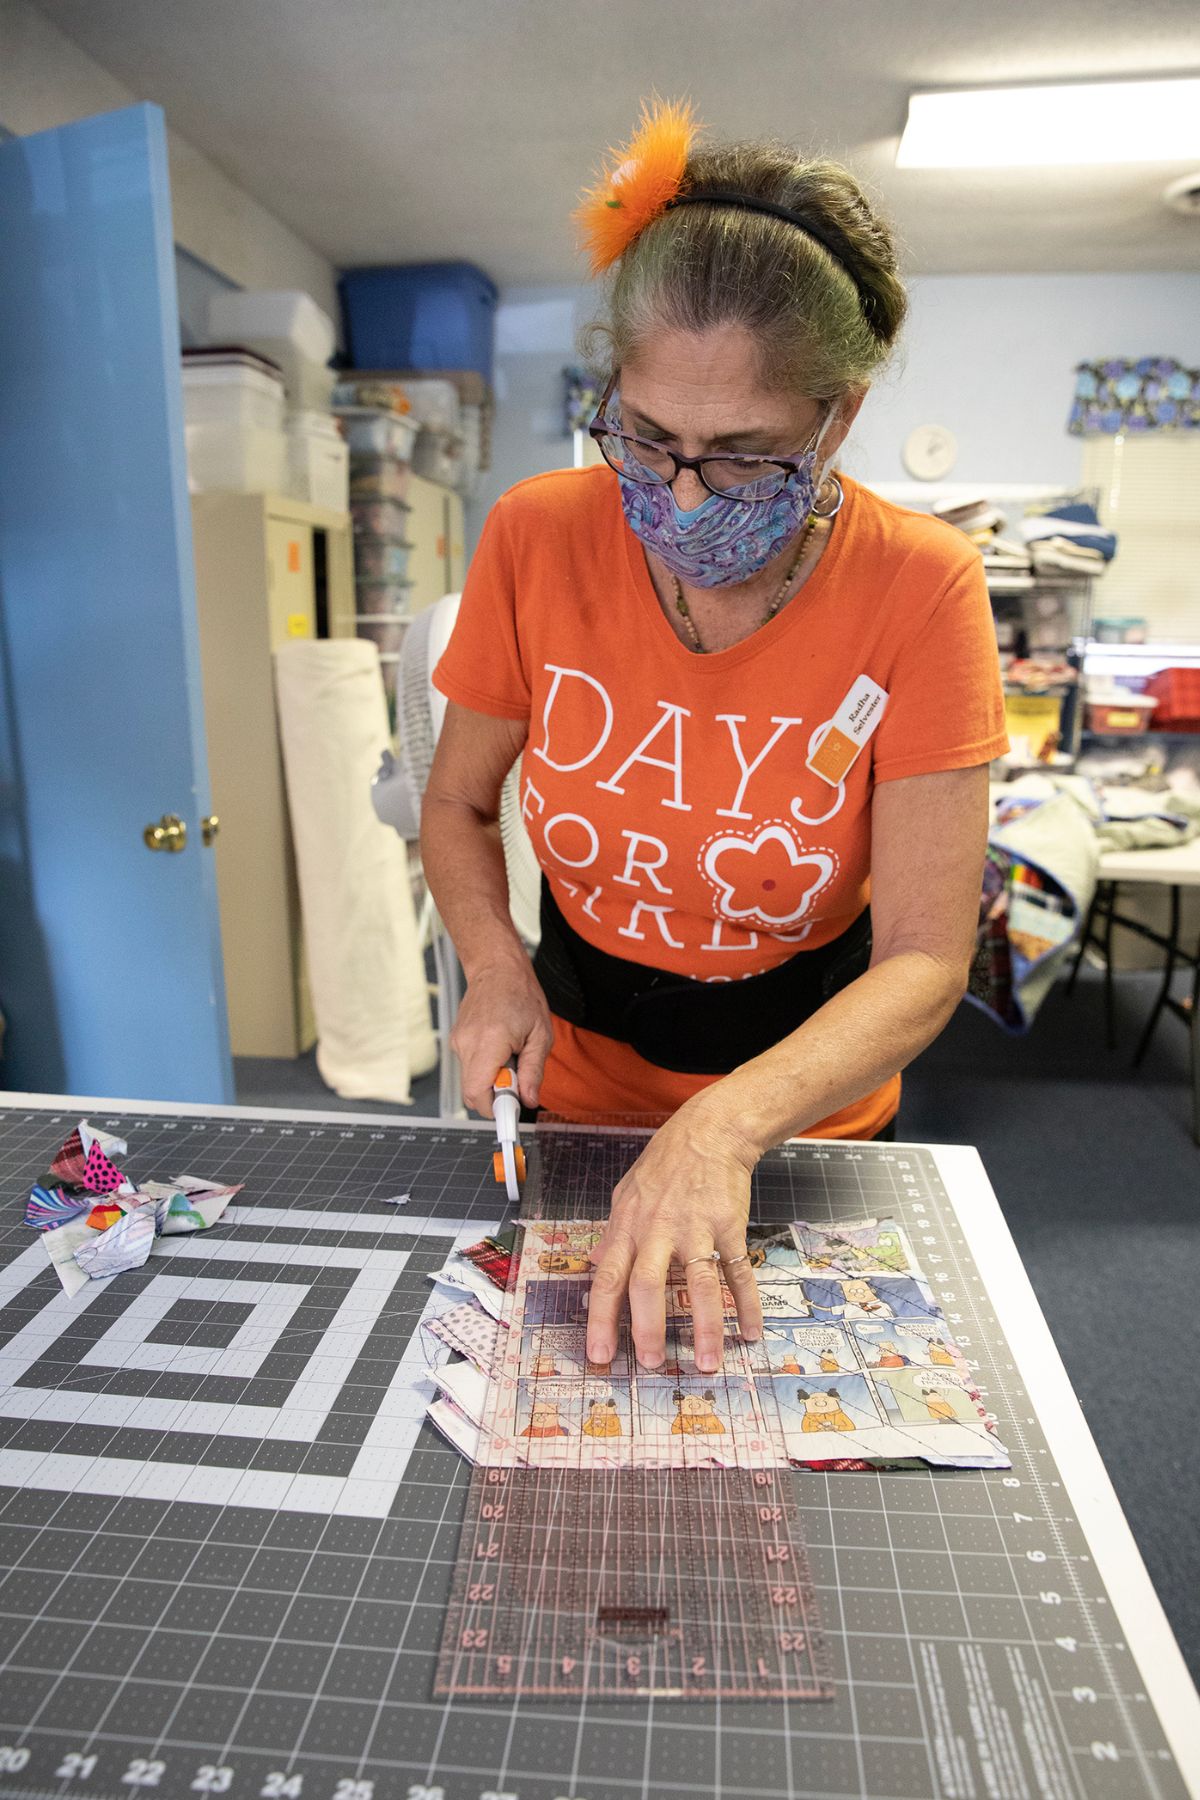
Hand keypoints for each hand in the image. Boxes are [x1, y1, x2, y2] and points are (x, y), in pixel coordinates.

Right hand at [451, 954, 552, 1115]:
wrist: (496, 968)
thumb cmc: (521, 995)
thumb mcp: (540, 1035)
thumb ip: (534, 1071)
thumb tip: (529, 1100)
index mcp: (489, 1041)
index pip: (478, 1093)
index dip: (495, 1110)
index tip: (512, 1115)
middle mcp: (467, 1044)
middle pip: (473, 1093)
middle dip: (496, 1097)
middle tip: (518, 1081)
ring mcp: (458, 1042)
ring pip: (471, 1082)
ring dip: (492, 1081)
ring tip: (510, 1057)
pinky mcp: (457, 1042)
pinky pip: (470, 1068)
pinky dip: (486, 1069)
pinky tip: (500, 1049)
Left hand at [585, 1097, 763, 1372]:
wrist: (709, 1132)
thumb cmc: (664, 1165)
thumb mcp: (626, 1195)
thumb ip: (612, 1234)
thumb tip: (596, 1264)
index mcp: (628, 1227)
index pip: (608, 1278)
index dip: (601, 1319)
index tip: (600, 1354)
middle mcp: (658, 1230)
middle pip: (648, 1284)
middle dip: (648, 1328)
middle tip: (652, 1363)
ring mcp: (696, 1228)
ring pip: (699, 1284)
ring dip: (704, 1327)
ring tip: (707, 1363)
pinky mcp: (729, 1225)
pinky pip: (738, 1271)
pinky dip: (746, 1304)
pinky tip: (750, 1332)